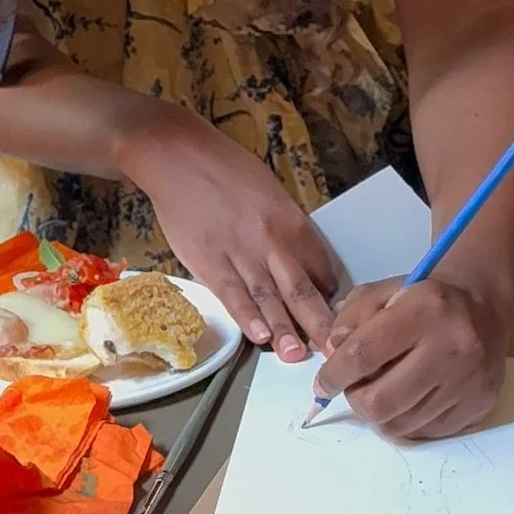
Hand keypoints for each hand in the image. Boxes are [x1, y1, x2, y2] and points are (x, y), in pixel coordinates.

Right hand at [127, 110, 338, 363]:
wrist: (178, 156)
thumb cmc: (226, 169)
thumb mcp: (270, 191)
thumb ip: (285, 228)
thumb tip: (298, 259)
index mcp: (292, 220)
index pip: (320, 266)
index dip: (328, 294)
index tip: (333, 315)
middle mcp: (271, 240)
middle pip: (302, 289)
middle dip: (319, 324)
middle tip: (334, 351)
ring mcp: (239, 253)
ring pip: (269, 298)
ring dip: (284, 330)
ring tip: (297, 358)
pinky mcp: (209, 262)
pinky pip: (232, 294)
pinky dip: (246, 317)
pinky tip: (258, 337)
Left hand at [313, 274, 508, 440]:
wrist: (483, 306)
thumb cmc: (425, 300)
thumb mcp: (383, 293)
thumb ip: (350, 320)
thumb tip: (332, 357)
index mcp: (425, 309)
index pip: (363, 355)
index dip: (333, 375)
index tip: (323, 384)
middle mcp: (452, 347)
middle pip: (379, 402)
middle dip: (356, 400)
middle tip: (356, 388)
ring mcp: (469, 381)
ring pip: (400, 425)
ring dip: (381, 413)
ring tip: (384, 390)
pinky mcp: (480, 405)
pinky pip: (426, 432)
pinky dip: (408, 420)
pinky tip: (410, 398)